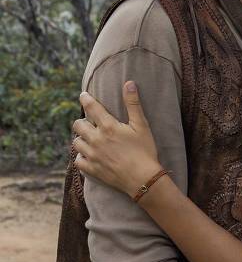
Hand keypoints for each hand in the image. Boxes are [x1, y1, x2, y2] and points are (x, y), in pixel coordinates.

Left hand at [72, 81, 163, 197]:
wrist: (143, 179)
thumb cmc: (145, 150)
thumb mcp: (142, 125)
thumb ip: (133, 103)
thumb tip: (129, 83)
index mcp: (108, 127)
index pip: (91, 108)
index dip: (86, 99)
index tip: (83, 95)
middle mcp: (96, 140)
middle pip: (78, 125)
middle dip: (82, 121)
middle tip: (90, 122)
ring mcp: (92, 156)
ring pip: (76, 142)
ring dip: (82, 139)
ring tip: (90, 139)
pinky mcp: (91, 169)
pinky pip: (78, 160)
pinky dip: (82, 156)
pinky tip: (90, 155)